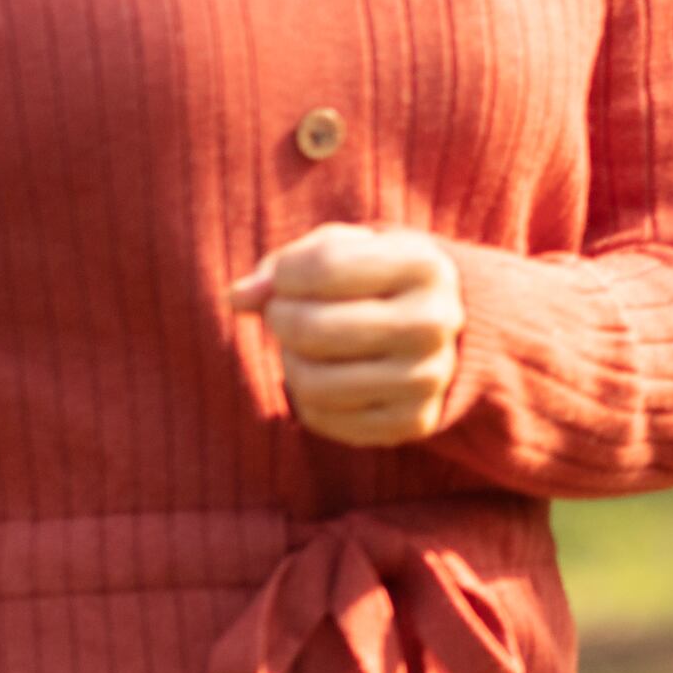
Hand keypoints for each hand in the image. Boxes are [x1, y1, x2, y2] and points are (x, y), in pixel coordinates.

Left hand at [231, 225, 466, 447]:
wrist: (435, 327)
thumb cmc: (372, 278)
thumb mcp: (338, 251)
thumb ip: (283, 267)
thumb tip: (236, 298)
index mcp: (425, 266)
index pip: (323, 267)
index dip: (285, 274)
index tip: (287, 279)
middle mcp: (435, 323)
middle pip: (312, 329)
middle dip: (280, 319)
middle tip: (283, 314)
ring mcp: (428, 377)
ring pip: (313, 382)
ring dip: (290, 361)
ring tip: (301, 347)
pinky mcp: (413, 421)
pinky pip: (323, 418)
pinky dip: (305, 398)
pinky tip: (323, 375)